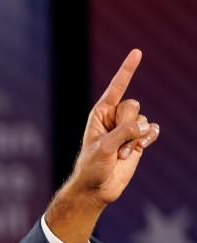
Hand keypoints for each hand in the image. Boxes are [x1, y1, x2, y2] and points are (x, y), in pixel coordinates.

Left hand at [47, 49, 160, 242]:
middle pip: (133, 106)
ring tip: (122, 154)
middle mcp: (114, 117)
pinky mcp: (138, 140)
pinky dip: (147, 140)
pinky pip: (153, 130)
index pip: (116, 87)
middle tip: (117, 144)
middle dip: (128, 125)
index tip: (137, 52)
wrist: (97, 188)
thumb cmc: (92, 167)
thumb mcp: (103, 148)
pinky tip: (137, 150)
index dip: (127, 70)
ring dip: (135, 139)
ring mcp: (127, 128)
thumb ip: (123, 132)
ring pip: (144, 119)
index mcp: (99, 113)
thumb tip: (145, 125)